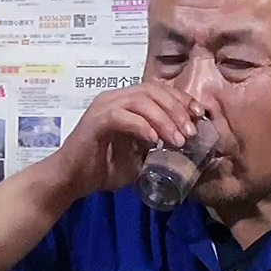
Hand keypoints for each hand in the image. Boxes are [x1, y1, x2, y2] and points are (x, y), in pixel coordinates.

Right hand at [46, 82, 204, 199]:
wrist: (70, 180)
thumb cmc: (102, 168)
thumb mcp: (137, 157)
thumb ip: (155, 147)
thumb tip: (182, 148)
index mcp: (125, 102)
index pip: (158, 89)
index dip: (181, 99)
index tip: (199, 116)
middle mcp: (114, 98)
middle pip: (152, 90)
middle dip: (176, 109)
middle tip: (190, 131)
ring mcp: (103, 107)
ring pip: (140, 100)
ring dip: (163, 119)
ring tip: (177, 140)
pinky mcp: (95, 121)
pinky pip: (122, 116)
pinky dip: (141, 127)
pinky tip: (153, 141)